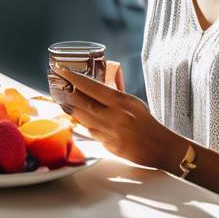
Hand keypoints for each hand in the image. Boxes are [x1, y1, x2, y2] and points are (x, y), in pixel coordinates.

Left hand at [50, 64, 185, 171]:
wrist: (160, 146)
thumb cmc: (147, 121)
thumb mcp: (133, 101)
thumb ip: (114, 94)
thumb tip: (97, 84)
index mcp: (120, 102)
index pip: (90, 86)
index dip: (73, 78)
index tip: (60, 70)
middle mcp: (113, 117)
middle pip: (81, 103)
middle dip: (67, 95)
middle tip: (58, 88)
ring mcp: (109, 133)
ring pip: (82, 119)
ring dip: (72, 110)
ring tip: (64, 102)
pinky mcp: (108, 146)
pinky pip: (91, 133)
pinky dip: (85, 125)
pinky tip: (82, 120)